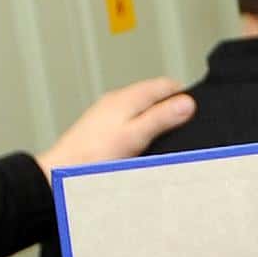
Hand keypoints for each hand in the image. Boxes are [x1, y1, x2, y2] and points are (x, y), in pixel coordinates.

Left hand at [36, 77, 196, 171]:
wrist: (61, 172)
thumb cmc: (93, 157)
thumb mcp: (135, 136)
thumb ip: (161, 118)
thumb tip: (188, 103)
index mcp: (127, 97)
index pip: (165, 84)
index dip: (184, 96)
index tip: (196, 112)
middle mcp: (116, 101)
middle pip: (153, 95)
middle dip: (170, 108)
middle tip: (186, 127)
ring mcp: (107, 114)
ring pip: (140, 108)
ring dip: (155, 119)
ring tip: (167, 138)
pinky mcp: (100, 129)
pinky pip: (129, 121)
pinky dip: (141, 129)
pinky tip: (142, 147)